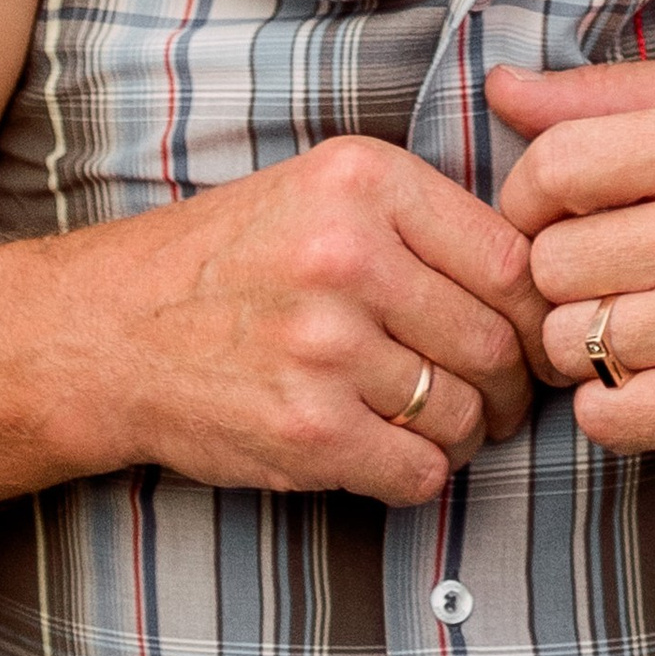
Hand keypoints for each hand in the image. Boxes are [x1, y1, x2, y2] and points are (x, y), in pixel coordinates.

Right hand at [92, 135, 549, 504]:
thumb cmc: (231, 259)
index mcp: (362, 181)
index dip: (535, 313)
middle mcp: (346, 255)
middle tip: (496, 396)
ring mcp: (324, 346)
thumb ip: (423, 218)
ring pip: (460, 413)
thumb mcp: (321, 190)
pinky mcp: (305, 429)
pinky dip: (419, 474)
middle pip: (493, 343)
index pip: (508, 260)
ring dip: (463, 433)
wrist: (111, 331)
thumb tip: (543, 278)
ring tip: (436, 422)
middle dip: (508, 385)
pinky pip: (416, 471)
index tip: (531, 337)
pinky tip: (391, 452)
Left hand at [492, 58, 654, 465]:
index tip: (554, 215)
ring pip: (568, 340)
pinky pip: (600, 415)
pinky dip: (608, 406)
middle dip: (562, 276)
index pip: (554, 164)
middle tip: (608, 278)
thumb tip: (499, 85)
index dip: (528, 197)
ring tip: (634, 327)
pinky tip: (650, 378)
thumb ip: (608, 94)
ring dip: (583, 344)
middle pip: (550, 260)